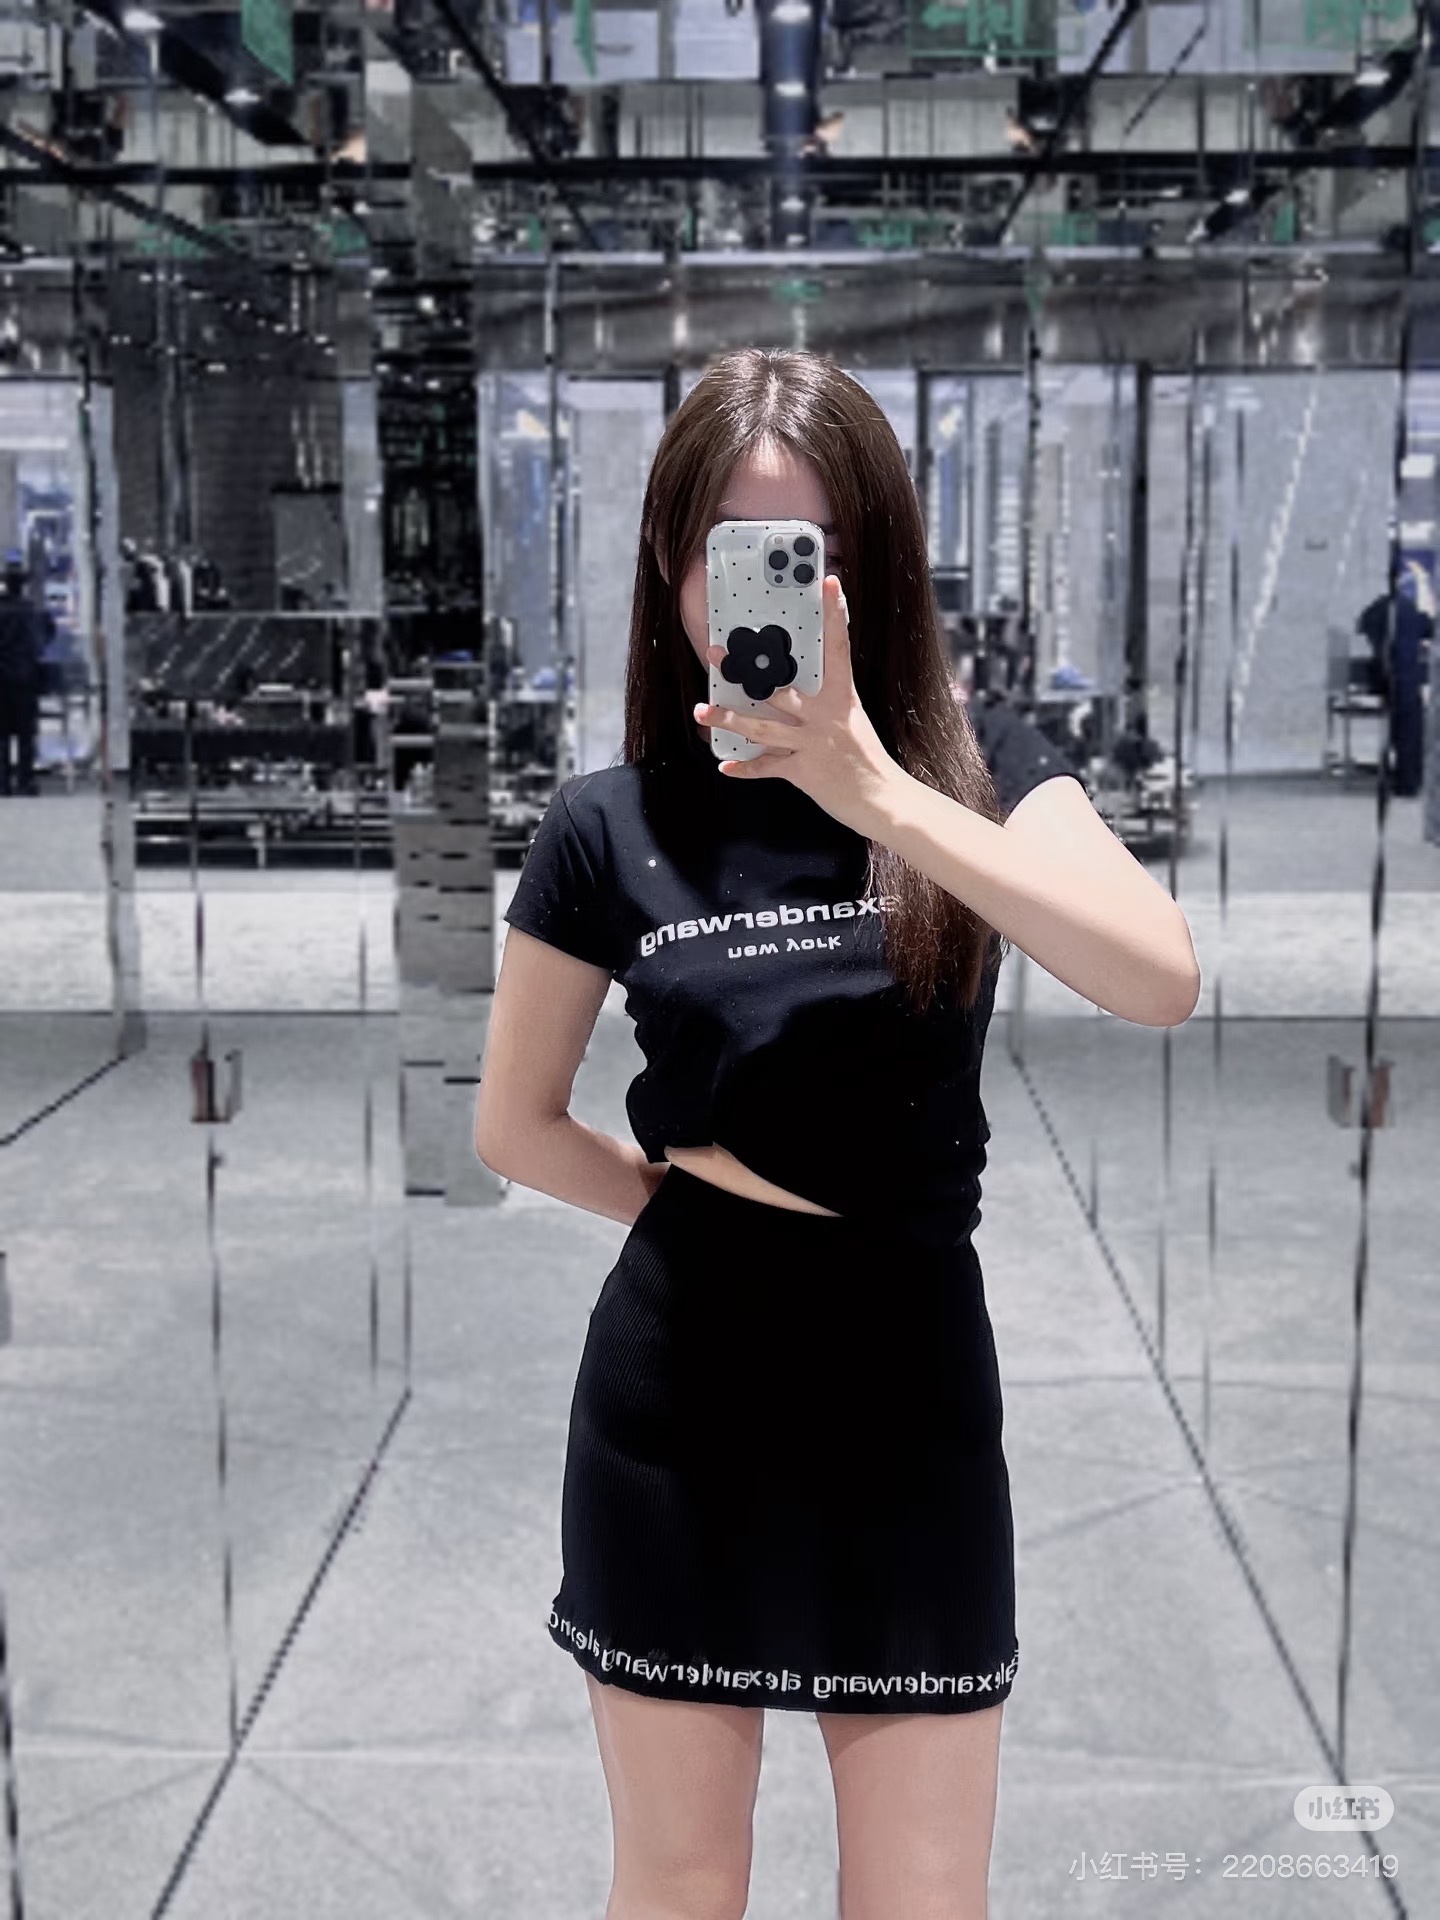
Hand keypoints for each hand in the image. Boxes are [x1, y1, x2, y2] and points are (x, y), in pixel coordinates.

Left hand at [693, 576, 901, 835]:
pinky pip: (767, 768)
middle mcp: (825, 716)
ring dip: (728, 720)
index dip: (835, 614)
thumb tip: (792, 690)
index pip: (839, 647)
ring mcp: (813, 743)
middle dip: (744, 672)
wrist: (883, 800)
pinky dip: (746, 769)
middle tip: (716, 653)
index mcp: (842, 697)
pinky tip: (725, 767)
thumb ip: (827, 703)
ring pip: (762, 728)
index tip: (829, 583)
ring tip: (702, 711)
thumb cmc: (866, 760)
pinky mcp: (804, 771)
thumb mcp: (852, 721)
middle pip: (778, 687)